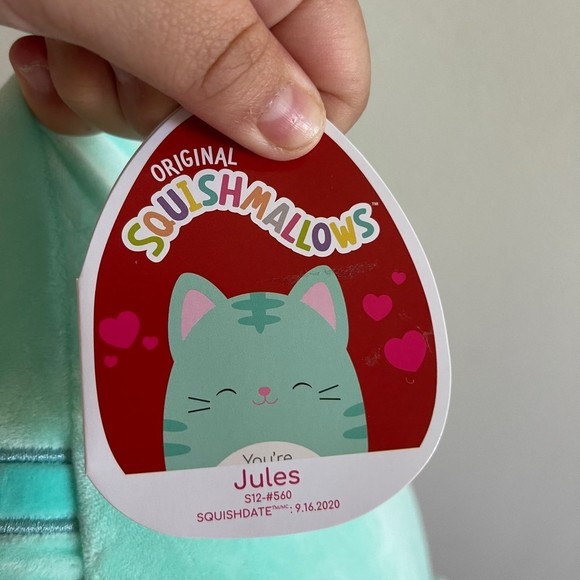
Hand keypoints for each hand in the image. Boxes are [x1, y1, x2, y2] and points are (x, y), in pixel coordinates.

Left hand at [1, 0, 369, 159]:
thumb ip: (227, 61)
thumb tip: (300, 134)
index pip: (335, 81)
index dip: (296, 137)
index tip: (238, 164)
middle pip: (248, 110)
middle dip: (178, 115)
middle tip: (129, 73)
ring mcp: (172, 18)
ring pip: (176, 113)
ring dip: (114, 99)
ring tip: (71, 42)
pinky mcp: (118, 30)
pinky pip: (120, 100)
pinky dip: (76, 94)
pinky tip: (44, 52)